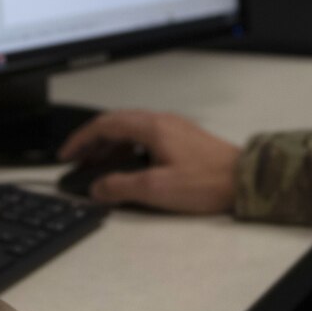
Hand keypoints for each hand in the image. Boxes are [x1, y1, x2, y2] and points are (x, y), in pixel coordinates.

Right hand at [59, 110, 240, 213]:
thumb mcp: (156, 189)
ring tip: (98, 167)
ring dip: (110, 146)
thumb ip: (121, 186)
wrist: (245, 180)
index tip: (66, 154)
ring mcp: (173, 129)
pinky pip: (145, 137)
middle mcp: (161, 122)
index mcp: (152, 127)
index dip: (80, 139)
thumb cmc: (207, 182)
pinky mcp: (182, 140)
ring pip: (130, 130)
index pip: (105, 125)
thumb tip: (97, 187)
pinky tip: (127, 167)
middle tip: (77, 160)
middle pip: (116, 124)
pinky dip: (128, 148)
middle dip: (92, 142)